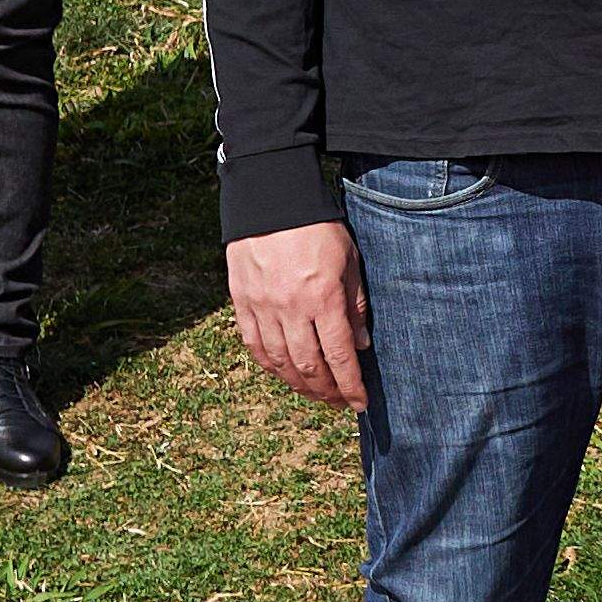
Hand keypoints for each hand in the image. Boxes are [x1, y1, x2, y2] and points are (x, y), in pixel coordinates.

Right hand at [226, 220, 366, 406]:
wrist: (270, 199)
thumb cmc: (317, 227)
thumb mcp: (349, 260)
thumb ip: (355, 305)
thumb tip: (360, 345)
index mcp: (323, 298)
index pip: (339, 356)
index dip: (350, 385)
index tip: (360, 403)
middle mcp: (290, 309)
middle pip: (309, 366)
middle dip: (327, 391)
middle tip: (338, 402)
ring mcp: (262, 307)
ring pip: (280, 362)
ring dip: (299, 384)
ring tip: (314, 394)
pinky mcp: (241, 302)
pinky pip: (254, 345)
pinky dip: (270, 365)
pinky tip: (283, 373)